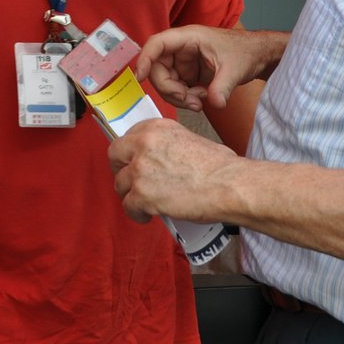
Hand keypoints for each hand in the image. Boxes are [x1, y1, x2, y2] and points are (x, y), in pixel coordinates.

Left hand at [109, 117, 236, 223]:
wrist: (228, 185)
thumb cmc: (219, 167)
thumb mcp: (190, 139)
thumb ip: (167, 145)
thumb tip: (161, 158)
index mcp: (157, 128)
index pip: (128, 137)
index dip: (129, 153)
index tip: (133, 162)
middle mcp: (144, 144)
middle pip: (114, 156)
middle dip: (121, 170)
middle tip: (131, 182)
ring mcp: (140, 170)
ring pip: (120, 184)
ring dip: (131, 195)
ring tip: (146, 203)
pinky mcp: (141, 195)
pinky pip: (128, 207)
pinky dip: (137, 214)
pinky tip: (149, 216)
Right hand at [134, 25, 279, 111]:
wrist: (259, 56)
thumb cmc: (247, 51)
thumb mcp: (235, 70)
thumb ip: (223, 87)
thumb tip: (214, 104)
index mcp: (189, 38)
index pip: (157, 44)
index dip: (145, 59)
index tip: (140, 77)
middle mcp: (182, 48)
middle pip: (158, 69)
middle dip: (170, 89)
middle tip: (190, 101)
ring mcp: (185, 62)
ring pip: (167, 81)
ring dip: (179, 96)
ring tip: (201, 101)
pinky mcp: (190, 73)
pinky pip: (177, 88)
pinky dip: (186, 98)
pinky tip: (203, 99)